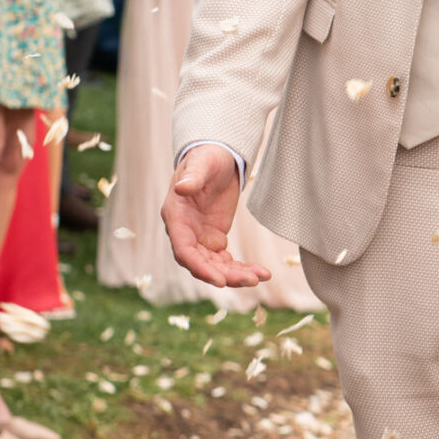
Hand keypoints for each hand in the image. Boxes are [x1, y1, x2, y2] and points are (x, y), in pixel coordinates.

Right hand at [162, 142, 269, 290]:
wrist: (218, 157)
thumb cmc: (206, 157)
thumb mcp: (202, 163)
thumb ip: (192, 177)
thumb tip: (182, 188)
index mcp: (176, 217)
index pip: (184, 251)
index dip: (200, 268)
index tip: (220, 281)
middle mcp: (184, 232)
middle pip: (201, 263)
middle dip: (225, 275)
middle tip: (252, 279)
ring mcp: (199, 237)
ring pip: (214, 266)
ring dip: (237, 274)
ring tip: (262, 276)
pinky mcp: (214, 238)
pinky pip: (225, 261)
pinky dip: (241, 268)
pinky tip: (260, 272)